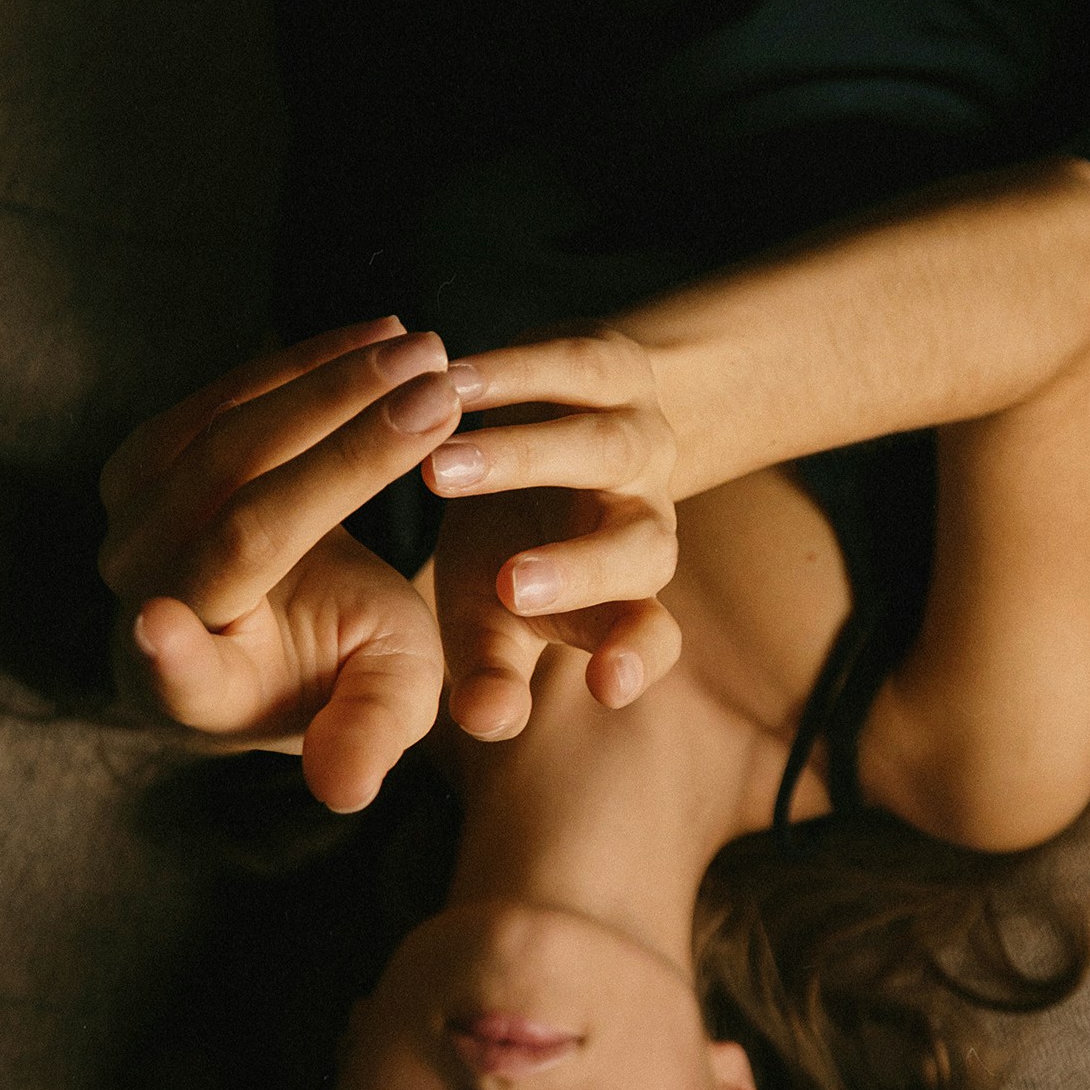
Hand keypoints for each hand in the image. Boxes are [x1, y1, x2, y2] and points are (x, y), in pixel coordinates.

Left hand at [97, 317, 475, 808]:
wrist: (287, 604)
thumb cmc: (345, 660)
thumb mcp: (384, 695)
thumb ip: (368, 733)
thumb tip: (343, 792)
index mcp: (197, 688)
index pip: (180, 667)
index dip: (168, 653)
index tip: (157, 625)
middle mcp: (145, 605)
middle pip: (236, 509)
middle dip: (347, 438)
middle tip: (442, 388)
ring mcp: (131, 528)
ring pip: (226, 436)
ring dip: (332, 382)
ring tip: (427, 350)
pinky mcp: (139, 465)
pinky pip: (217, 399)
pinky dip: (299, 364)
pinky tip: (376, 338)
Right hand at [419, 330, 682, 739]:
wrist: (541, 423)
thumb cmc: (507, 541)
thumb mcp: (487, 612)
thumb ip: (490, 669)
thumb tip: (487, 722)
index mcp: (622, 597)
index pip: (651, 636)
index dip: (637, 657)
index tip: (607, 685)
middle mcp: (643, 521)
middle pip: (639, 552)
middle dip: (581, 570)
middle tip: (508, 586)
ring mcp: (635, 440)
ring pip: (597, 451)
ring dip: (523, 458)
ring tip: (438, 467)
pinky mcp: (610, 368)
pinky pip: (571, 371)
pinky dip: (513, 375)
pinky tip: (449, 384)